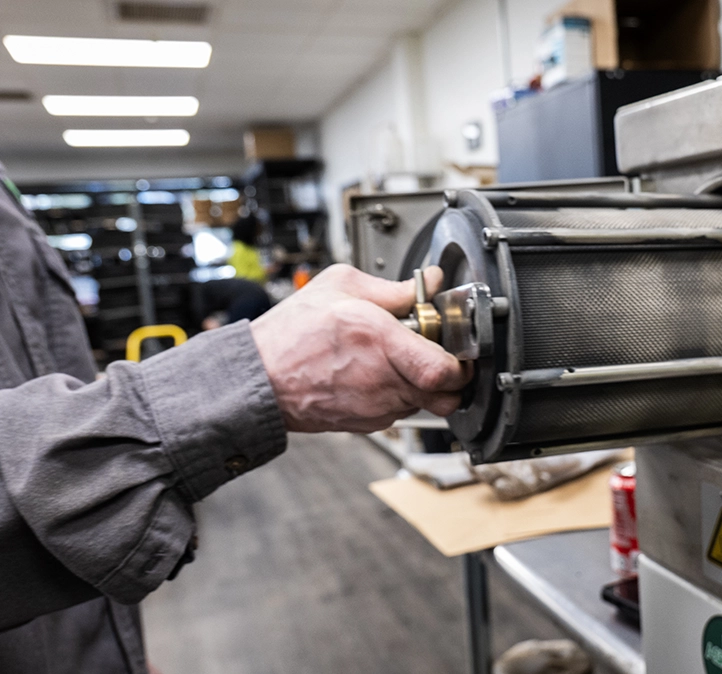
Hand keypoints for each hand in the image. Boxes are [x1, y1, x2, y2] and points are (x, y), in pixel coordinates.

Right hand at [250, 264, 470, 432]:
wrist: (258, 379)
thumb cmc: (290, 334)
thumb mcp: (338, 286)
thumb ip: (393, 287)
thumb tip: (429, 281)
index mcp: (380, 341)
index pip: (444, 371)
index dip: (461, 363)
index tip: (457, 348)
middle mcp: (383, 379)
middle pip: (446, 394)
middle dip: (450, 375)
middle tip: (437, 353)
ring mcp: (376, 406)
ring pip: (426, 403)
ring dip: (423, 384)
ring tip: (399, 359)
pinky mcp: (368, 423)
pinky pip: (401, 411)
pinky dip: (400, 394)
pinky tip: (378, 374)